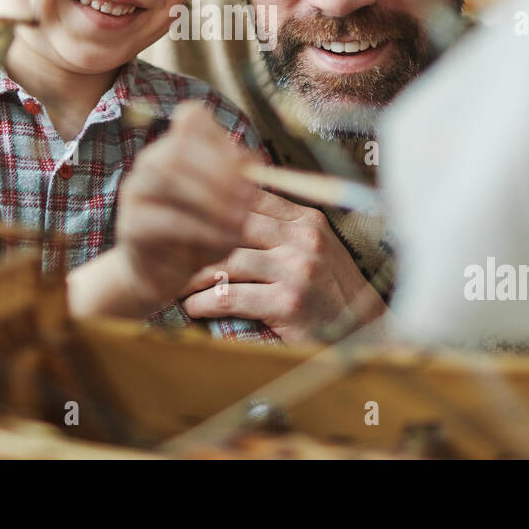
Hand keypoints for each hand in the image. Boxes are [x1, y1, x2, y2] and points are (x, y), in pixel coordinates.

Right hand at [99, 102, 258, 316]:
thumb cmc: (198, 233)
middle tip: (248, 199)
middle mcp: (150, 163)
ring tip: (238, 221)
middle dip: (220, 172)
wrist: (160, 275)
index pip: (191, 117)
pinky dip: (202, 229)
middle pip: (179, 146)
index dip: (222, 136)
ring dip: (211, 199)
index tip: (247, 164)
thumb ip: (238, 180)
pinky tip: (223, 240)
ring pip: (167, 177)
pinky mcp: (132, 227)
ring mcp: (135, 193)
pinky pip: (166, 220)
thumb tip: (254, 163)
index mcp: (174, 147)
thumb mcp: (225, 204)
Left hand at [178, 189, 387, 343]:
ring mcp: (296, 270)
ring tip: (172, 279)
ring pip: (227, 262)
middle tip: (165, 245)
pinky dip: (205, 302)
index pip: (249, 198)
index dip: (210, 203)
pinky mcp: (288, 303)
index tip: (181, 210)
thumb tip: (235, 200)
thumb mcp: (315, 244)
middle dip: (194, 236)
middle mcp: (302, 239)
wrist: (363, 330)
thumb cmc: (332, 287)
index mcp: (305, 219)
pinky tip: (191, 306)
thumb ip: (281, 223)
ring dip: (193, 273)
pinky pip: (232, 297)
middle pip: (231, 226)